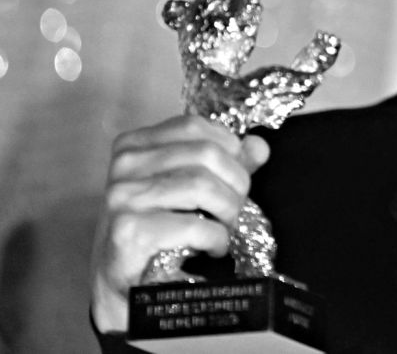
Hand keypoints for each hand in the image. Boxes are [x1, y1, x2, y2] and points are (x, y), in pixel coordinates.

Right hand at [88, 115, 268, 332]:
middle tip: (236, 209)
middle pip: (205, 154)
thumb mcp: (191, 188)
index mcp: (135, 144)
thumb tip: (259, 146)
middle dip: (235, 183)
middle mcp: (125, 164)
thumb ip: (227, 162)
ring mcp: (123, 197)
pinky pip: (194, 226)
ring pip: (202, 185)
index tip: (233, 177)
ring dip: (228, 212)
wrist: (124, 285)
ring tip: (225, 228)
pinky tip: (213, 248)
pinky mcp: (128, 232)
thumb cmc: (159, 231)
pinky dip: (216, 238)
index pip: (194, 125)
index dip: (228, 149)